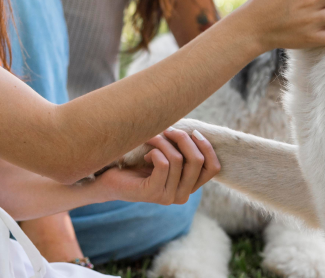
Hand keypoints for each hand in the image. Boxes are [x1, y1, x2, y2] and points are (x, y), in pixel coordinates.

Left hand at [94, 127, 219, 205]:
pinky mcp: (154, 194)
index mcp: (190, 186)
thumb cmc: (138, 162)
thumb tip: (195, 131)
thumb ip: (182, 149)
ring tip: (151, 138)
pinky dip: (154, 151)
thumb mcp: (166, 155)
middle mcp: (183, 195)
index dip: (207, 147)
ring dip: (163, 141)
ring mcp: (169, 197)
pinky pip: (163, 164)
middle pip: (197, 161)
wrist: (111, 179)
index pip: (213, 168)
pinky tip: (145, 154)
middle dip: (183, 138)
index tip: (194, 132)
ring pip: (178, 159)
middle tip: (167, 129)